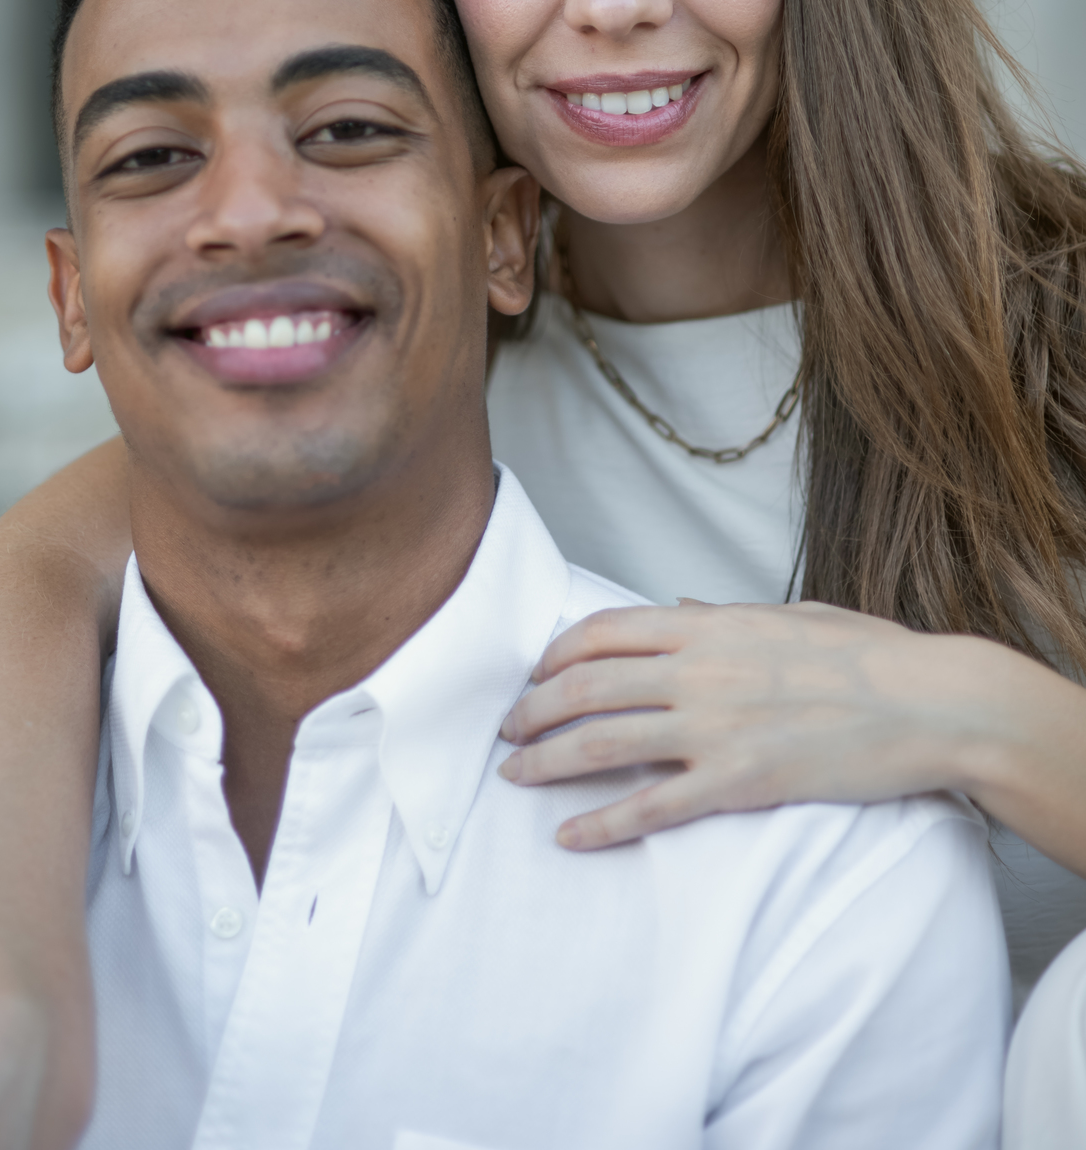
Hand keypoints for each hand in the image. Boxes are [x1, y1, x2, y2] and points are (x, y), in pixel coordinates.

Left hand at [498, 599, 992, 849]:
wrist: (931, 703)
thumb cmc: (870, 655)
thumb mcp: (792, 612)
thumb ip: (728, 612)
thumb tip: (683, 602)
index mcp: (710, 624)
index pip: (604, 630)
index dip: (555, 653)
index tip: (534, 674)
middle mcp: (700, 669)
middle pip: (587, 685)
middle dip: (533, 708)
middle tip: (507, 730)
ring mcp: (717, 726)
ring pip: (603, 742)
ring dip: (547, 760)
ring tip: (514, 775)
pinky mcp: (741, 780)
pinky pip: (653, 807)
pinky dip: (602, 823)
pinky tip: (569, 834)